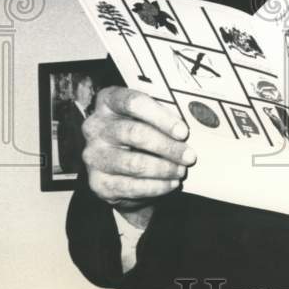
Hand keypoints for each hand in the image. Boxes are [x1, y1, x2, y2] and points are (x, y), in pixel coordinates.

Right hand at [82, 86, 195, 224]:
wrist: (125, 170)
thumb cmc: (143, 134)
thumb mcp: (151, 118)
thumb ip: (165, 115)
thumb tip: (196, 120)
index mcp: (108, 101)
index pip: (133, 102)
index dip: (160, 117)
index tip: (183, 131)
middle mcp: (95, 127)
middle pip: (135, 133)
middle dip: (167, 146)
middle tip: (190, 156)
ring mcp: (93, 155)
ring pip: (134, 163)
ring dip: (164, 169)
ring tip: (182, 171)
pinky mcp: (97, 182)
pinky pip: (130, 186)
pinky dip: (156, 186)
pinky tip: (171, 184)